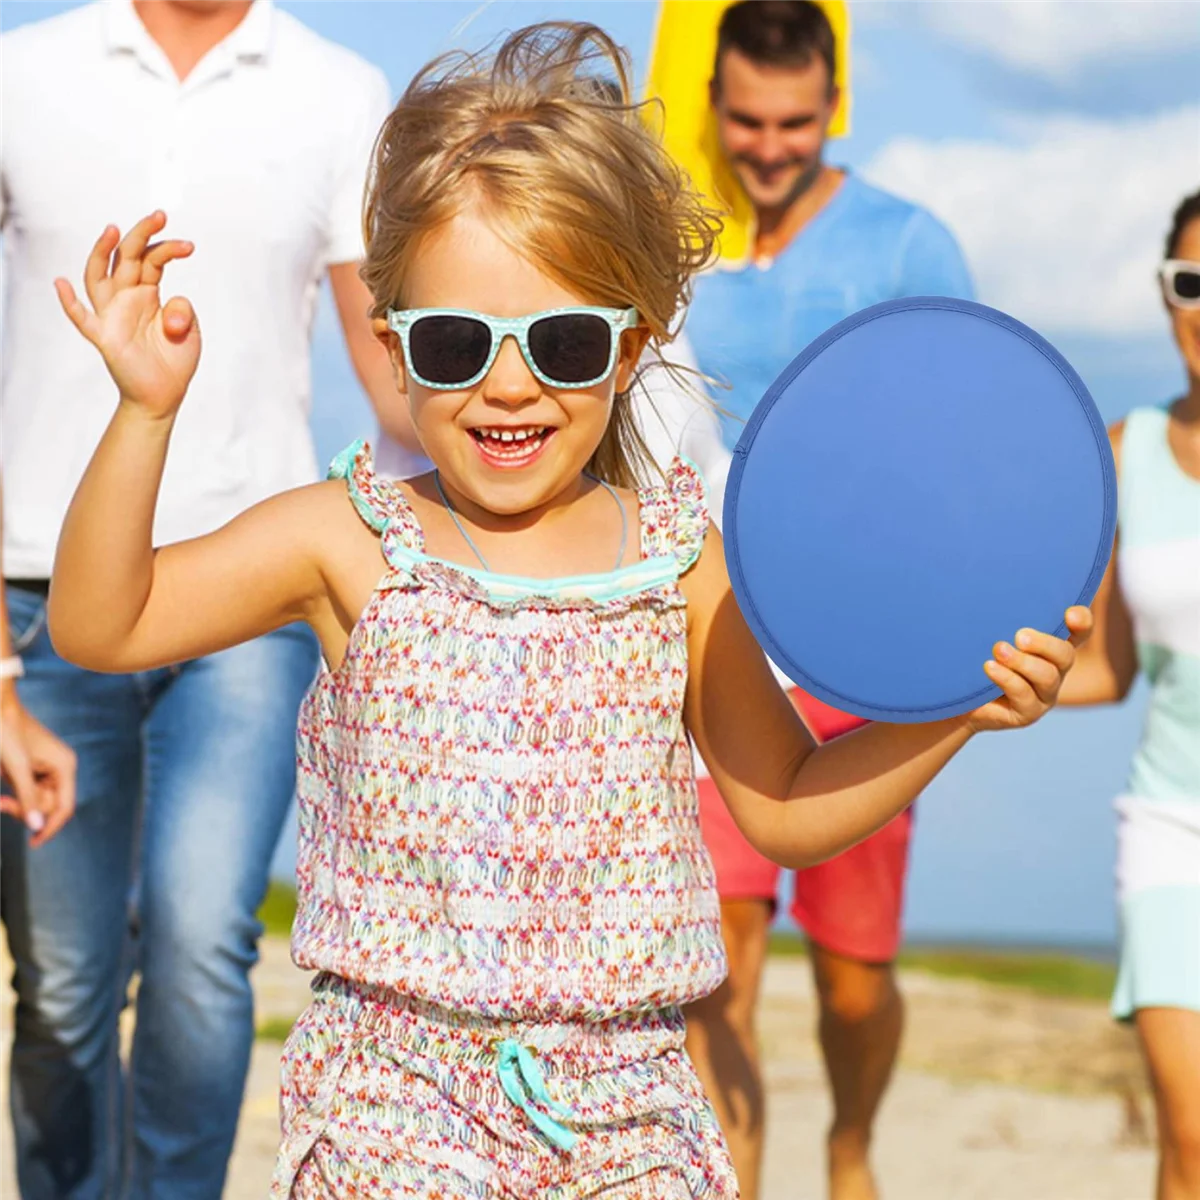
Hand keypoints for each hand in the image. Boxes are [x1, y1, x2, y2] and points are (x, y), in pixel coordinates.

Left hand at [0, 686, 76, 846]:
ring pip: (37, 800)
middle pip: (50, 805)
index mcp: (64, 767)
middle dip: (27, 810)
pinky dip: (15, 796)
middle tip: (2, 804)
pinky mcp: (33, 768)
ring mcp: (47, 768)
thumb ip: (27, 798)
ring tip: (1, 799)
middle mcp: (60, 768)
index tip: (33, 843)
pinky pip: (28, 791)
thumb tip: (37, 827)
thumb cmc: (5, 732)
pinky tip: (4, 795)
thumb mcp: (15, 768)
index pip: (65, 807)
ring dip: (18, 803)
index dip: (51, 827)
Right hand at [54, 211, 198, 418]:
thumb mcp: (190, 330)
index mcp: (147, 292)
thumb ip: (184, 311)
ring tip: (112, 230)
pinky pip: (82, 318)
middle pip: (126, 257)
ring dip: (102, 252)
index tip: (189, 245)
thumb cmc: (174, 359)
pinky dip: (70, 302)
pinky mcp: (104, 337)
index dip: (167, 248)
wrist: (164, 395)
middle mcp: (126, 297)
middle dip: (140, 234)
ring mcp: (112, 315)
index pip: (151, 259)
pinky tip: (61, 284)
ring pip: (99, 277)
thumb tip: (168, 309)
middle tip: (160, 215)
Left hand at [966, 606, 1093, 732]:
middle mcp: (1054, 670)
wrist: (955, 700)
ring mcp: (1044, 694)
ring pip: (1048, 676)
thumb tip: (995, 584)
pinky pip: (1025, 696)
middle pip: (1066, 655)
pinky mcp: (1028, 713)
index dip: (1082, 622)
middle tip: (1020, 635)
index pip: (1079, 633)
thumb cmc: (974, 658)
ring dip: (1023, 662)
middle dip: (1045, 644)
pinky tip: (989, 667)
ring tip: (998, 650)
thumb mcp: (988, 633)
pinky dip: (1007, 678)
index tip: (1069, 613)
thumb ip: (1001, 616)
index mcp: (1051, 648)